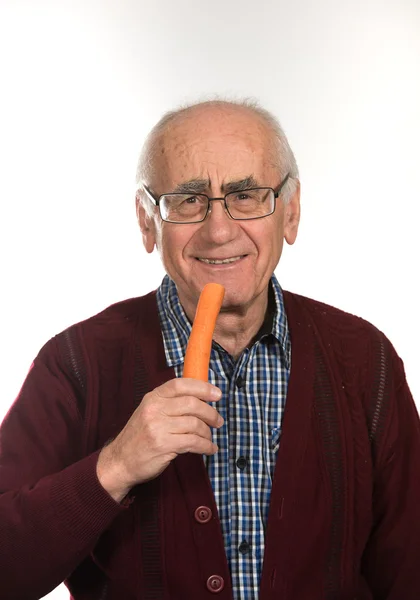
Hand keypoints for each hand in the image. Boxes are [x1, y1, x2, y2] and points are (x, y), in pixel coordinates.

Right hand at [96, 378, 222, 501]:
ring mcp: (158, 427)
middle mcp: (154, 409)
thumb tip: (201, 397)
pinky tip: (209, 448)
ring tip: (210, 437)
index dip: (202, 387)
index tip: (217, 394)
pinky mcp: (163, 445)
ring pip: (194, 424)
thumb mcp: (150, 412)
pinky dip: (205, 446)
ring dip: (207, 432)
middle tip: (218, 420)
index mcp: (153, 398)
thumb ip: (170, 403)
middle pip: (192, 404)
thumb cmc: (140, 436)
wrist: (120, 461)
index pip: (180, 385)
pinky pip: (193, 442)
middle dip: (210, 413)